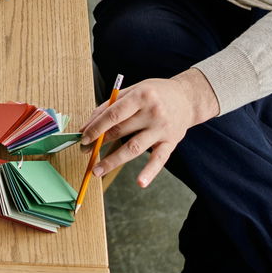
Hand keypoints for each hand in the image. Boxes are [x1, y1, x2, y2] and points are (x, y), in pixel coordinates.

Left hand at [79, 69, 218, 187]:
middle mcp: (153, 112)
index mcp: (141, 96)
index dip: (96, 127)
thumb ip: (111, 105)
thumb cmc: (155, 93)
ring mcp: (162, 129)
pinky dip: (149, 172)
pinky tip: (140, 182)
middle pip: (120, 131)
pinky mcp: (171, 143)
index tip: (83, 137)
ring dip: (112, 161)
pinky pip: (159, 160)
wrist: (188, 98)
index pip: (113, 114)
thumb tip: (88, 124)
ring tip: (97, 170)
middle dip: (99, 143)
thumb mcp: (134, 90)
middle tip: (85, 151)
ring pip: (133, 148)